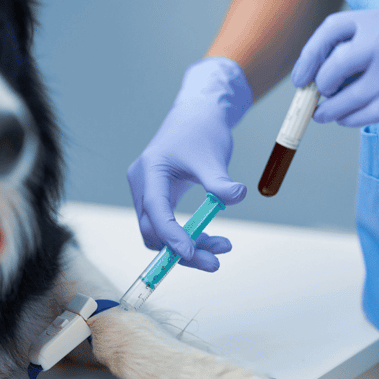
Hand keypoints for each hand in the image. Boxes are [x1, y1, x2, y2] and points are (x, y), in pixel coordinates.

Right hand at [127, 57, 252, 270]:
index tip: (192, 253)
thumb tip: (236, 196)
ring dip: (187, 247)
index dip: (171, 234)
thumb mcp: (213, 156)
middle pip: (153, 229)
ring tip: (222, 248)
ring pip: (159, 232)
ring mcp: (147, 192)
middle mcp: (142, 184)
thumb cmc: (201, 131)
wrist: (197, 115)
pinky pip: (166, 225)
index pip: (155, 209)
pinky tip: (212, 239)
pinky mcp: (157, 197)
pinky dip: (187, 235)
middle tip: (215, 262)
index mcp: (150, 170)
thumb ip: (220, 180)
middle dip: (182, 249)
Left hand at [291, 0, 378, 126]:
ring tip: (324, 113)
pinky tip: (346, 118)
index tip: (303, 75)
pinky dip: (348, 118)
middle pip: (335, 65)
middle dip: (320, 84)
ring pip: (347, 96)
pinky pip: (366, 113)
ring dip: (329, 109)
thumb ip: (369, 38)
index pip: (333, 30)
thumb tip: (322, 67)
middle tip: (318, 93)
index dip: (310, 55)